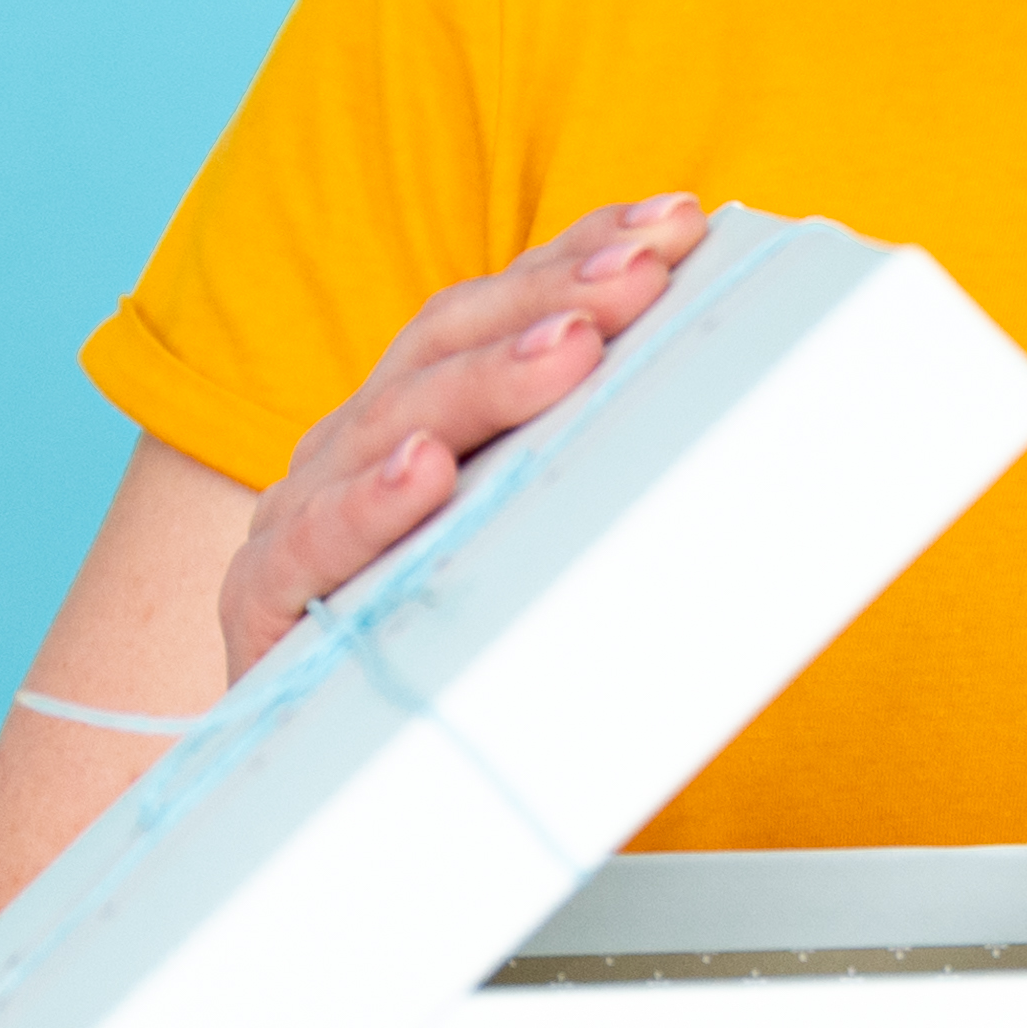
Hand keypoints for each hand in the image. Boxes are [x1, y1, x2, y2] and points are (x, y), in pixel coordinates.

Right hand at [213, 195, 712, 678]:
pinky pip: (314, 545)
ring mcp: (301, 516)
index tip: (676, 222)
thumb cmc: (460, 671)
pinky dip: (369, 505)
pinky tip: (424, 473)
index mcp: (420, 417)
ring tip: (572, 348)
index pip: (499, 309)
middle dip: (553, 295)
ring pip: (390, 422)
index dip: (579, 252)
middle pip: (446, 343)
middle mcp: (354, 447)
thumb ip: (611, 499)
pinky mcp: (263, 604)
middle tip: (643, 271)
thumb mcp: (549, 567)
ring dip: (487, 380)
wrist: (332, 805)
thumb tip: (762, 458)